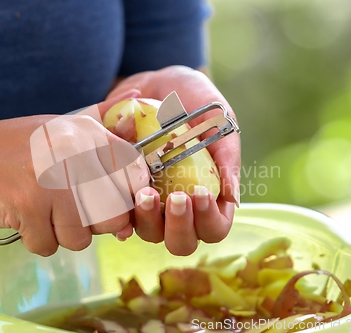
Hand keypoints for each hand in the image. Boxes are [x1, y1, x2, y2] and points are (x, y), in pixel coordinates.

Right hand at [0, 91, 148, 255]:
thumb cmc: (7, 152)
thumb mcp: (56, 132)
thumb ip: (99, 139)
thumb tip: (138, 144)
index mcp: (86, 131)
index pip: (134, 173)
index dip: (126, 197)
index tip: (107, 202)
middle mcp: (76, 150)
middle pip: (114, 213)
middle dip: (92, 223)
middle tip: (64, 210)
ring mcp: (53, 178)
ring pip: (83, 236)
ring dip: (60, 234)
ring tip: (38, 212)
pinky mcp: (29, 205)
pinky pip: (49, 245)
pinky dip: (34, 240)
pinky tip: (19, 218)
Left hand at [107, 65, 240, 255]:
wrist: (159, 84)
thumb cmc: (197, 104)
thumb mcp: (221, 123)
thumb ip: (227, 158)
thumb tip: (232, 199)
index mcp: (208, 196)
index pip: (215, 228)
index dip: (209, 220)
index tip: (200, 193)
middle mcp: (179, 206)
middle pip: (181, 242)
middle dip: (179, 227)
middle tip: (176, 198)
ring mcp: (151, 202)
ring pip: (149, 233)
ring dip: (148, 220)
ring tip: (146, 192)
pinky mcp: (123, 192)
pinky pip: (119, 215)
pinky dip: (118, 213)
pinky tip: (120, 196)